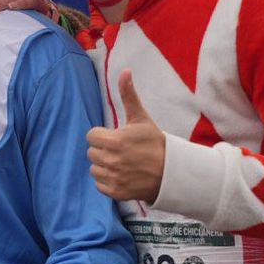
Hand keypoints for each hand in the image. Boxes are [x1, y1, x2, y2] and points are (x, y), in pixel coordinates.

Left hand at [86, 71, 165, 202]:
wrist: (172, 171)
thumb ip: (128, 95)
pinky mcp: (116, 192)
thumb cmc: (154, 142)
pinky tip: (122, 175)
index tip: (116, 137)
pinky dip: (108, 181)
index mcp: (114, 141)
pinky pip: (100, 185)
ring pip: (94, 169)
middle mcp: (112, 161)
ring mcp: (114, 178)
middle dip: (104, 150)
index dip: (102, 135)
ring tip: (122, 163)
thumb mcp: (141, 118)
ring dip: (104, 166)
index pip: (91, 136)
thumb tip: (125, 71)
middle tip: (121, 150)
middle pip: (92, 152)